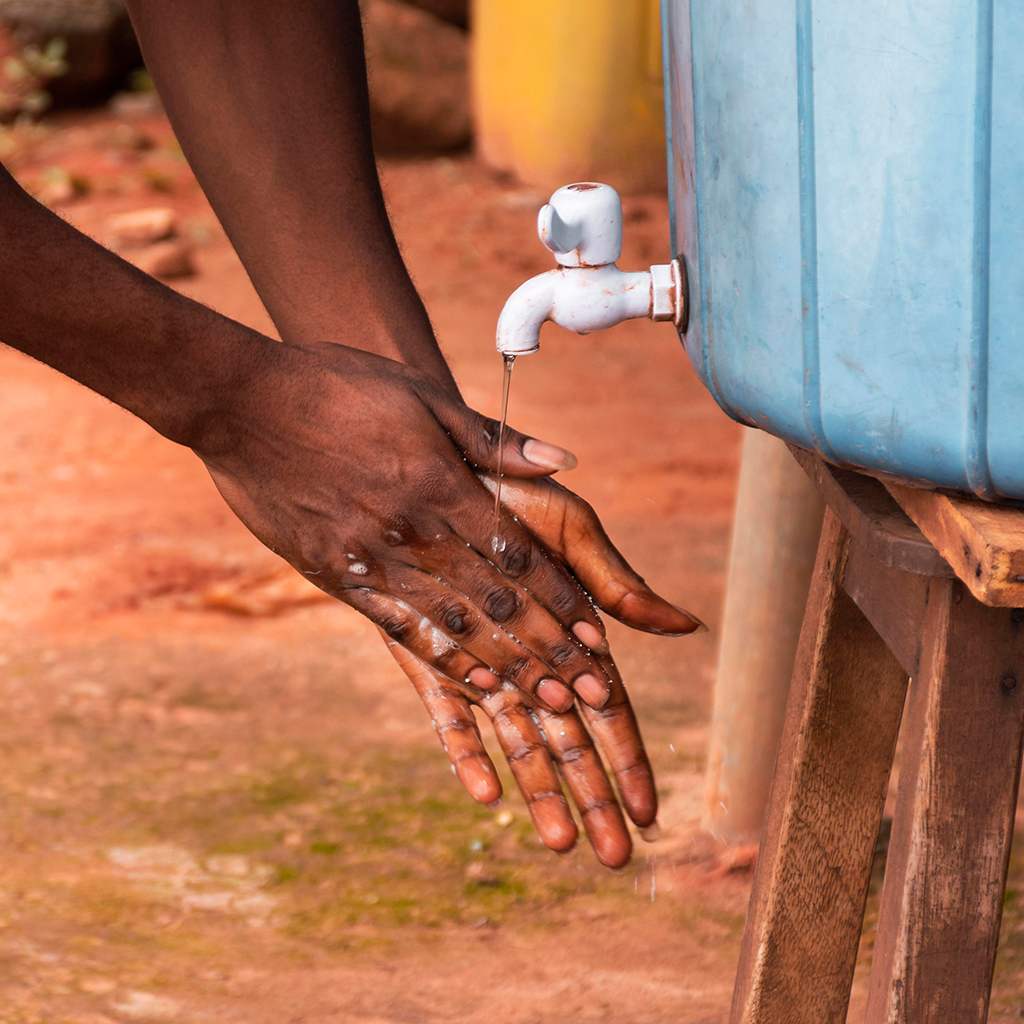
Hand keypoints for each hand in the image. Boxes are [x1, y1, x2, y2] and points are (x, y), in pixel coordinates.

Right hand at [198, 340, 666, 713]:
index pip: (517, 557)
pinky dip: (442, 660)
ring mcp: (372, 560)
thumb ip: (493, 440)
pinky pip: (398, 628)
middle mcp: (413, 533)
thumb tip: (563, 461)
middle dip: (547, 649)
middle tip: (588, 693)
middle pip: (494, 602)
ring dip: (506, 667)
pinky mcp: (335, 576)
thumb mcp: (422, 397)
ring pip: (452, 626)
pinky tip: (473, 686)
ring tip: (546, 706)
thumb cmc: (337, 386)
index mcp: (442, 486)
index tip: (597, 637)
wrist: (242, 404)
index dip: (561, 600)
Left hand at [391, 473, 702, 868]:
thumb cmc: (512, 494)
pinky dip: (465, 753)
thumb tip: (687, 625)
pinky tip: (483, 795)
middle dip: (593, 798)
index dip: (629, 759)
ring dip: (539, 792)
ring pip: (515, 741)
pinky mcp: (427, 658)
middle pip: (567, 740)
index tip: (651, 812)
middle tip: (614, 858)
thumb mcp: (571, 530)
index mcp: (571, 633)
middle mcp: (528, 658)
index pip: (608, 711)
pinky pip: (447, 713)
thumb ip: (617, 583)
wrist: (430, 472)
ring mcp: (479, 663)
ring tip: (562, 845)